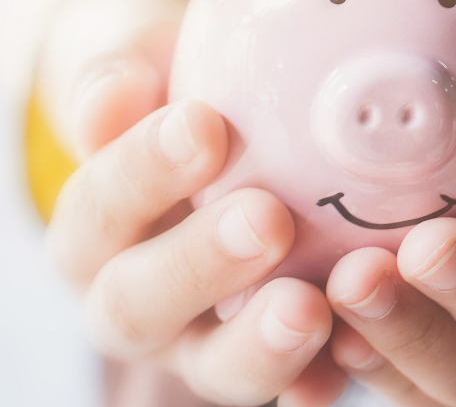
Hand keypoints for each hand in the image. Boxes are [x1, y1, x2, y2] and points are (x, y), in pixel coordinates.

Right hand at [41, 0, 346, 405]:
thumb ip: (127, 82)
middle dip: (199, 263)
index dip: (143, 170)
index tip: (203, 123)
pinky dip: (318, 380)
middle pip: (138, 303)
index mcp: (98, 229)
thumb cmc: (198, 109)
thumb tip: (118, 89)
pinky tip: (357, 352)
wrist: (235, 161)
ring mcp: (204, 344)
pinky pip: (294, 387)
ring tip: (309, 307)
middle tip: (265, 218)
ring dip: (260, 343)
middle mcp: (137, 299)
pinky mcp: (273, 365)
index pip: (100, 205)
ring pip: (216, 366)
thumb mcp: (159, 79)